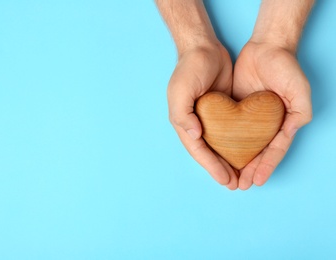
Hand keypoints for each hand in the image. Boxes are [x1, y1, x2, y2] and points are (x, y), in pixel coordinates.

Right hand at [168, 45, 238, 188]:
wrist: (203, 47)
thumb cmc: (189, 68)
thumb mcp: (180, 90)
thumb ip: (182, 114)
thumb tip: (195, 135)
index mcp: (185, 122)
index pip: (198, 150)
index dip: (211, 166)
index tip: (226, 180)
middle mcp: (197, 123)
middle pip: (209, 152)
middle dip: (221, 169)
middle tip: (236, 184)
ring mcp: (211, 117)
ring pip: (220, 145)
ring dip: (229, 161)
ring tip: (240, 176)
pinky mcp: (224, 110)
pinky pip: (230, 132)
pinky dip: (236, 145)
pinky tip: (245, 153)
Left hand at [233, 41, 311, 188]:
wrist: (264, 46)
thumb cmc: (285, 66)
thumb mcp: (299, 89)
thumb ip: (300, 111)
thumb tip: (292, 131)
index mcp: (282, 123)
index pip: (273, 149)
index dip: (266, 166)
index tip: (256, 181)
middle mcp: (266, 124)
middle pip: (257, 152)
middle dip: (250, 170)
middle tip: (240, 186)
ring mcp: (251, 118)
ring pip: (242, 145)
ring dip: (236, 162)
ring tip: (229, 178)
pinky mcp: (236, 110)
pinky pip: (230, 130)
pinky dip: (226, 144)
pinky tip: (219, 155)